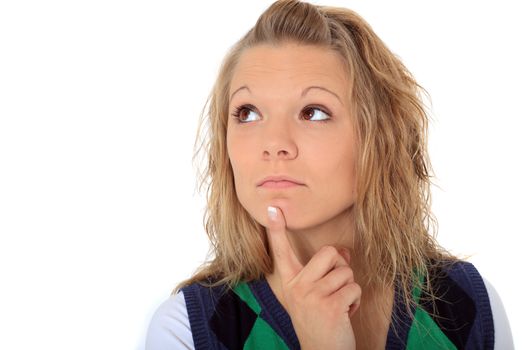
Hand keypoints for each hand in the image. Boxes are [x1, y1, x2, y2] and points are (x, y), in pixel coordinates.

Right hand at [266, 206, 360, 349]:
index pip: (281, 251)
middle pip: (329, 252)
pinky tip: (345, 314)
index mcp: (290, 282)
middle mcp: (297, 286)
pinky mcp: (330, 306)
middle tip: (335, 286)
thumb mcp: (316, 293)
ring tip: (339, 305)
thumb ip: (325, 271)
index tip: (273, 208)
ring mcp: (312, 296)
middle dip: (341, 266)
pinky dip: (355, 301)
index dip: (277, 229)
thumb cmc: (319, 320)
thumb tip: (344, 251)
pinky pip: (354, 288)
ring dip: (349, 288)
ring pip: (346, 272)